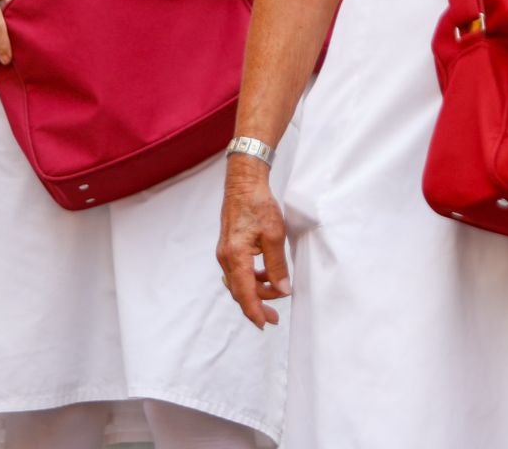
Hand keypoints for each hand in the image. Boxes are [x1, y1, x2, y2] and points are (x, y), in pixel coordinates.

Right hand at [216, 156, 290, 327]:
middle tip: (275, 317)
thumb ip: (277, 266)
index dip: (255, 312)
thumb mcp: (274, 235)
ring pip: (239, 282)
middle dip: (257, 306)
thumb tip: (282, 290)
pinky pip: (238, 271)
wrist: (243, 183)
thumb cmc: (258, 205)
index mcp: (236, 256)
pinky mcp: (228, 247)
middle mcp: (226, 257)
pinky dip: (252, 278)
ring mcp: (225, 252)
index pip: (244, 293)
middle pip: (240, 291)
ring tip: (276, 293)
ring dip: (256, 291)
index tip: (265, 324)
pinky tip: (266, 276)